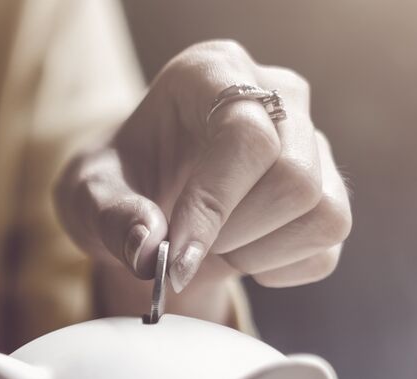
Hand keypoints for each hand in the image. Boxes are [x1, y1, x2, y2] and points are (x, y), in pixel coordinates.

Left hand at [55, 41, 349, 297]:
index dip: (215, 203)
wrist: (146, 205)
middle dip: (234, 232)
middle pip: (294, 177)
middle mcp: (277, 94)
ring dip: (258, 252)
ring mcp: (312, 141)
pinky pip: (327, 245)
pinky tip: (241, 253)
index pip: (244, 133)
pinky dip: (279, 269)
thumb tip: (148, 249)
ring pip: (323, 212)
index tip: (176, 256)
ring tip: (213, 245)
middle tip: (186, 245)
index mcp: (212, 71)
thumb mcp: (87, 197)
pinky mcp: (329, 189)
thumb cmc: (118, 185)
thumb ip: (110, 216)